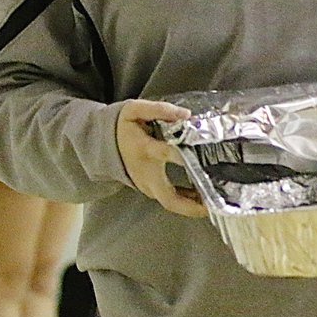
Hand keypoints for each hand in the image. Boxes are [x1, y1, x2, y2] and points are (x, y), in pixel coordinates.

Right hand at [115, 100, 207, 216]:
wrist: (102, 143)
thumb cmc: (123, 127)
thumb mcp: (135, 110)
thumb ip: (160, 110)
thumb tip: (186, 114)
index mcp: (145, 149)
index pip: (165, 154)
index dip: (182, 157)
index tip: (200, 161)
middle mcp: (146, 173)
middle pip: (169, 197)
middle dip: (191, 205)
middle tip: (212, 205)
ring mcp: (146, 185)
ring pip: (170, 203)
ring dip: (192, 207)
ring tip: (214, 204)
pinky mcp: (149, 190)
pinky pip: (169, 200)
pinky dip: (186, 203)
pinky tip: (203, 201)